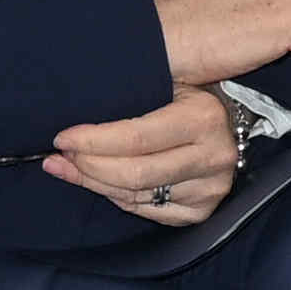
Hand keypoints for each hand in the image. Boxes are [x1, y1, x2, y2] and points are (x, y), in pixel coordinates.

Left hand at [40, 92, 242, 223]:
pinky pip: (146, 210)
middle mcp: (214, 156)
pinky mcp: (203, 210)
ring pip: (135, 195)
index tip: (62, 138)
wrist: (228, 122)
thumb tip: (74, 95)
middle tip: (62, 156)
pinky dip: (119, 198)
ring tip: (72, 168)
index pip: (135, 138)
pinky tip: (104, 183)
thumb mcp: (167, 79)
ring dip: (96, 183)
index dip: (92, 141)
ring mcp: (211, 188)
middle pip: (133, 174)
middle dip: (88, 166)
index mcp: (202, 118)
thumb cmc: (185, 98)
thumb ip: (131, 88)